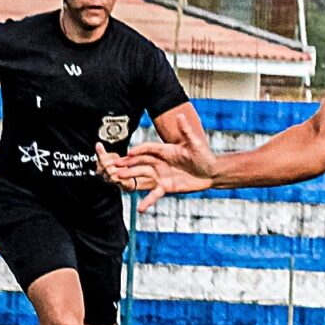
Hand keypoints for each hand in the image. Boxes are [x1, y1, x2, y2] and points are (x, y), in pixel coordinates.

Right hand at [98, 143, 214, 211]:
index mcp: (165, 150)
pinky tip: (139, 209)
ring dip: (130, 177)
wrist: (211, 173)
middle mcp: (160, 162)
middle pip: (140, 162)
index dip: (139, 150)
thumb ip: (186, 132)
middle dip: (127, 163)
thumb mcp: (195, 144)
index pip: (148, 148)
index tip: (130, 153)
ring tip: (118, 180)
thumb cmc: (204, 156)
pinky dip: (147, 201)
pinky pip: (153, 194)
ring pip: (142, 175)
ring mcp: (161, 175)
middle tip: (114, 166)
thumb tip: (181, 115)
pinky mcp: (165, 187)